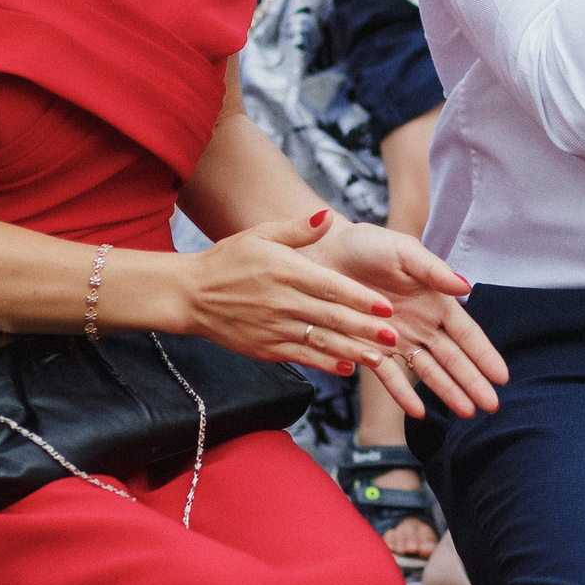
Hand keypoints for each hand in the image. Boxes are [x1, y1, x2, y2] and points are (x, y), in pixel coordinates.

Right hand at [176, 208, 411, 382]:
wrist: (190, 295)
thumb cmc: (229, 260)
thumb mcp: (261, 235)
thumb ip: (298, 230)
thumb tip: (328, 216)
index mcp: (285, 271)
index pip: (330, 287)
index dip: (359, 299)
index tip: (385, 306)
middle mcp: (282, 302)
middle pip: (331, 318)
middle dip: (365, 329)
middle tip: (394, 335)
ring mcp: (273, 328)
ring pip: (320, 342)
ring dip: (352, 351)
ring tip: (380, 357)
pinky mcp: (265, 348)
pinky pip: (302, 357)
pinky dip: (326, 363)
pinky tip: (348, 367)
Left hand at [300, 218, 507, 420]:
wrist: (324, 253)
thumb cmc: (367, 245)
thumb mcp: (404, 251)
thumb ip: (433, 270)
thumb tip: (466, 287)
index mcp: (434, 301)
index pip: (466, 334)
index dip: (484, 355)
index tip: (502, 377)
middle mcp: (420, 325)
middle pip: (452, 358)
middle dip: (473, 382)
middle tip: (492, 407)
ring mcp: (396, 341)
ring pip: (428, 372)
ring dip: (447, 392)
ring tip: (467, 414)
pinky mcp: (368, 350)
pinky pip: (389, 377)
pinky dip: (402, 395)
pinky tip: (418, 413)